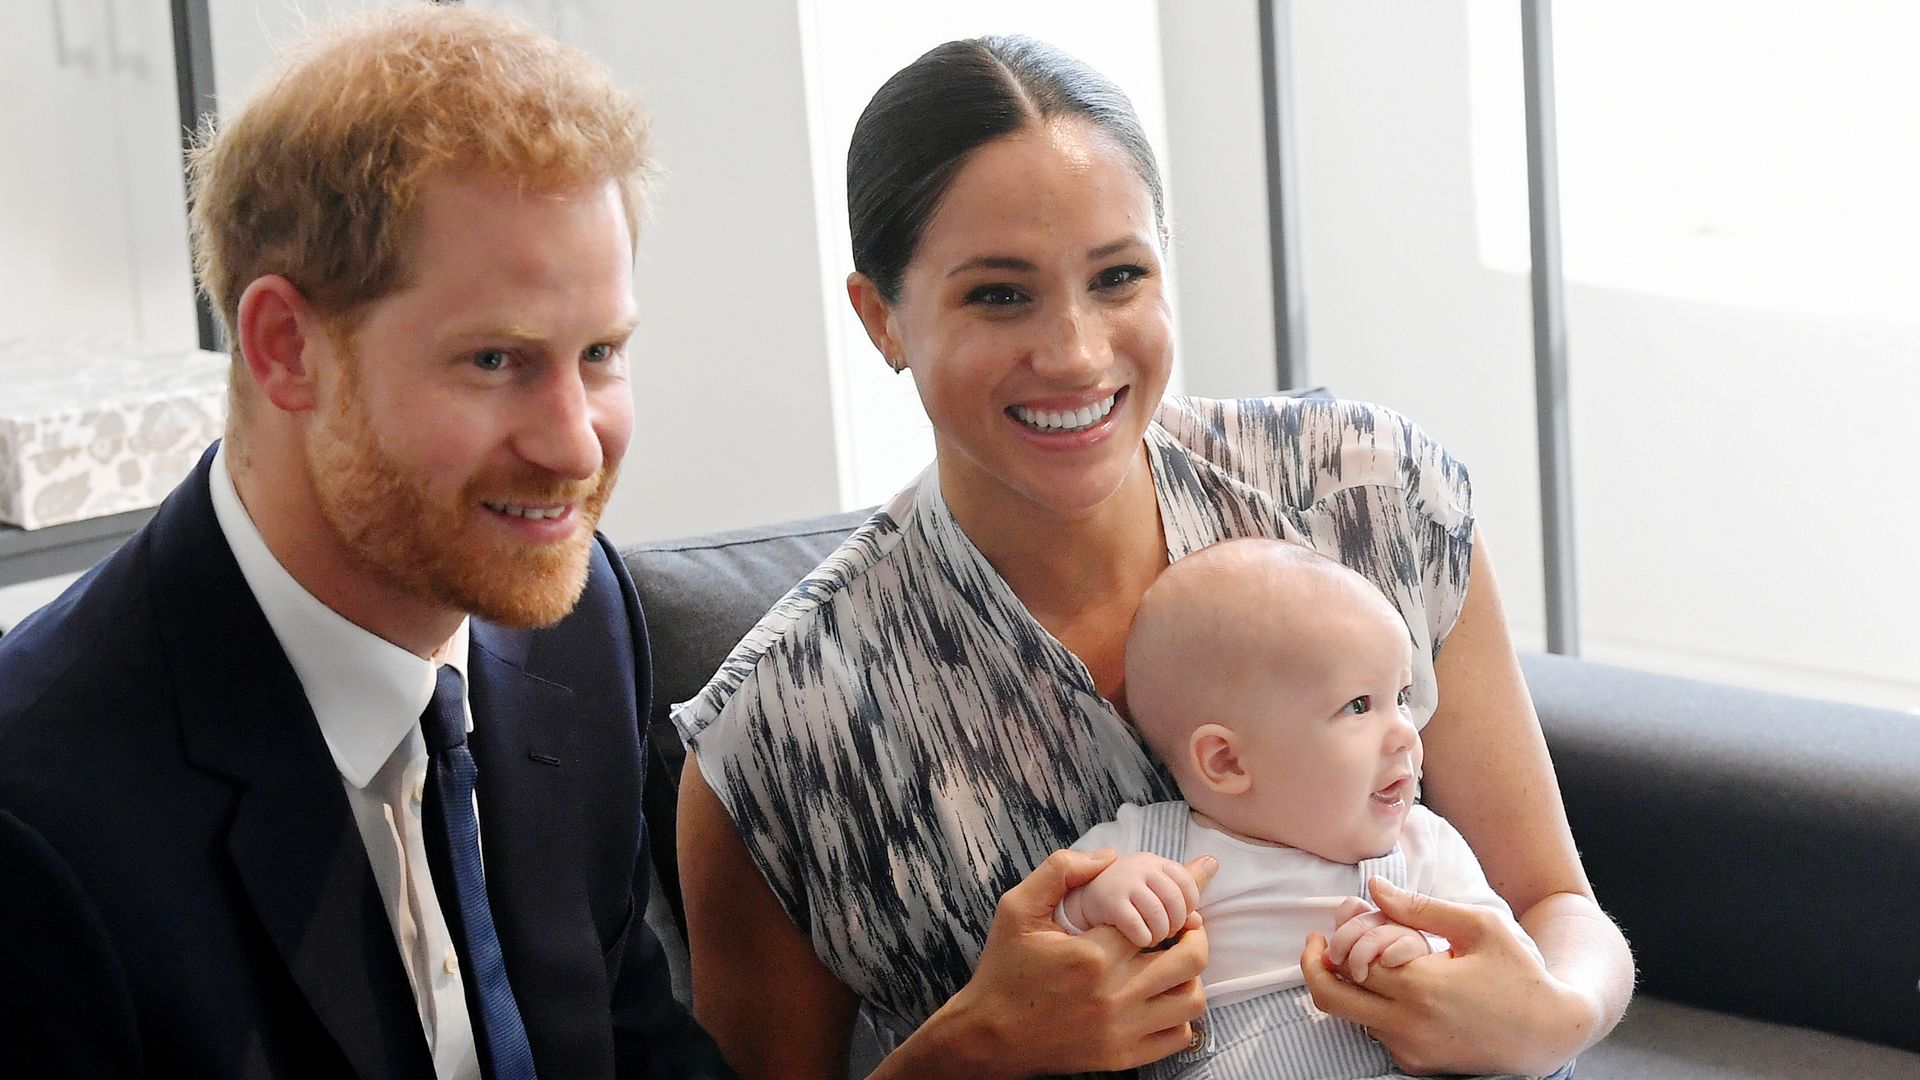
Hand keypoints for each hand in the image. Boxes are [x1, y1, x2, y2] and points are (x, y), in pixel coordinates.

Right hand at [932, 849, 1218, 1078]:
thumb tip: (1110, 856)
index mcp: (1093, 954)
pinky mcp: (1123, 1056)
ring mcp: (1122, 1030)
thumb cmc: (1004, 969)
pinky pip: (1179, 1036)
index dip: (1179, 899)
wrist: (989, 1034)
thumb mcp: (1017, 908)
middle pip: (1190, 958)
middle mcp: (1114, 995)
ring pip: (1192, 1000)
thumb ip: (1060, 871)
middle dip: (1194, 933)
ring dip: (1190, 975)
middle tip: (1183, 925)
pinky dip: (1181, 1015)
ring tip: (1172, 961)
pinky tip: (1162, 998)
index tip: (1189, 888)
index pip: (1161, 916)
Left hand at [1301, 877, 1593, 1076]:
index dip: (1339, 935)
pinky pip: (1376, 1033)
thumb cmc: (1519, 973)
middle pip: (1329, 997)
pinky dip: (1373, 1008)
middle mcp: (1409, 1024)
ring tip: (1372, 959)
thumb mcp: (1479, 926)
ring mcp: (1411, 1049)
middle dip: (1314, 966)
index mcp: (1421, 986)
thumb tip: (1373, 887)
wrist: (1550, 1033)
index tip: (1343, 917)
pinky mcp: (1417, 1065)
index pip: (1349, 960)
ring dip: (1349, 986)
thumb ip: (1420, 907)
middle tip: (1319, 945)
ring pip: (1351, 1016)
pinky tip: (1397, 986)